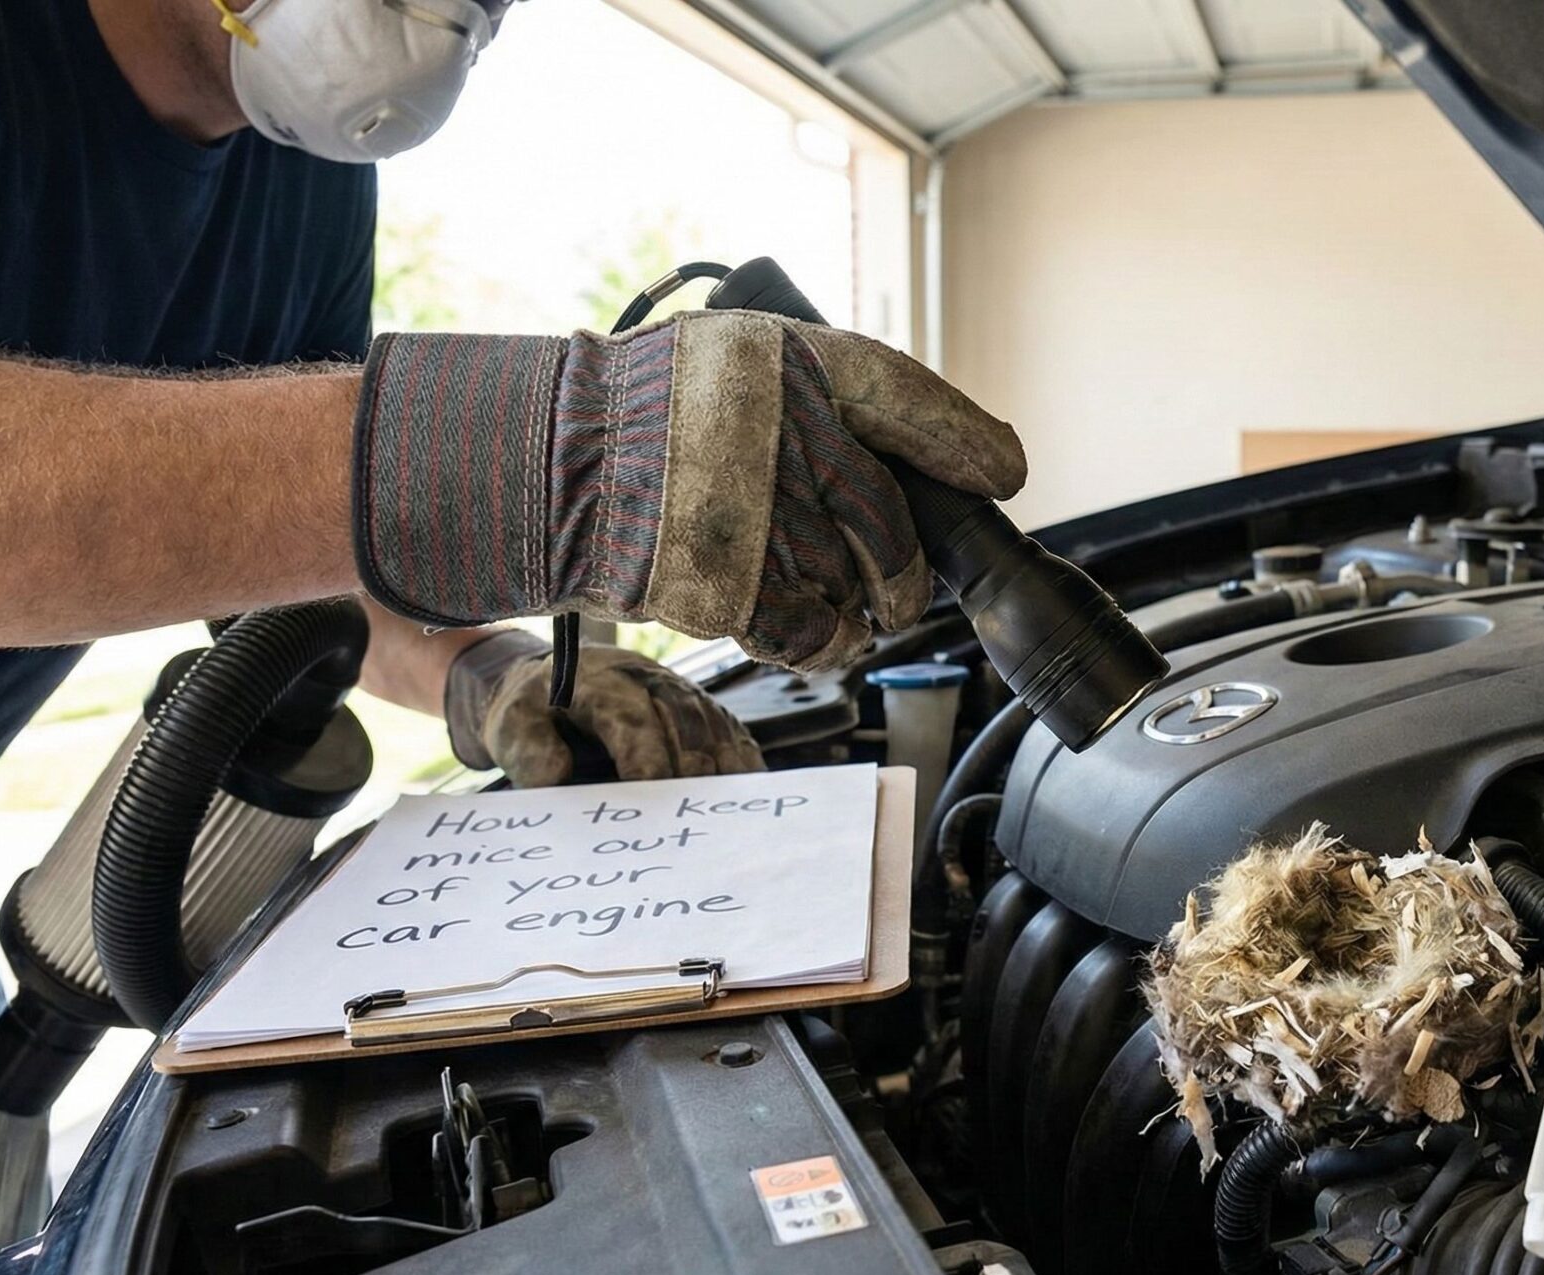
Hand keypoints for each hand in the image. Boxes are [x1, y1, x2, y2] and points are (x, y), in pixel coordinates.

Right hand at [353, 311, 1026, 669]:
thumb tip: (945, 457)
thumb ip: (832, 400)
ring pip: (860, 587)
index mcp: (793, 362)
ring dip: (855, 609)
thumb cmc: (645, 417)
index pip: (908, 396)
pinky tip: (800, 628)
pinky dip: (819, 641)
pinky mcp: (733, 586)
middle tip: (897, 584)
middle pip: (895, 524)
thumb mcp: (743, 366)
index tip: (1000, 473)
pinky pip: (816, 633)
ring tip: (819, 597)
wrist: (543, 465)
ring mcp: (761, 513)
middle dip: (905, 570)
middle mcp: (786, 433)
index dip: (965, 441)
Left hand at [444, 631, 762, 787]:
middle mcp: (645, 678)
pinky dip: (740, 761)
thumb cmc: (531, 711)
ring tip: (722, 814)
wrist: (547, 680)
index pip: (630, 715)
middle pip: (681, 719)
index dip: (645, 752)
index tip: (650, 789)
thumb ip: (526, 751)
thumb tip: (558, 778)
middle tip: (689, 817)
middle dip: (689, 766)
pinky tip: (744, 794)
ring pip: (711, 724)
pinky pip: (729, 730)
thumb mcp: (509, 725)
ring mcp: (677, 688)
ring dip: (720, 766)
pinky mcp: (698, 706)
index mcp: (597, 681)